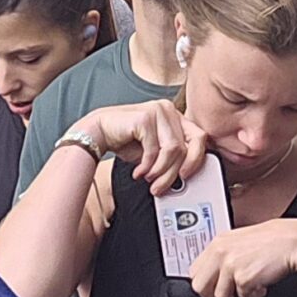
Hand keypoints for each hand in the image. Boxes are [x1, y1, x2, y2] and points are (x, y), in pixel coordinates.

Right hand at [71, 101, 208, 194]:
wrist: (97, 133)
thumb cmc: (124, 141)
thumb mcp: (154, 151)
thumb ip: (171, 157)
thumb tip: (184, 175)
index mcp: (175, 115)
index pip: (199, 137)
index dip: (196, 160)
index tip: (185, 177)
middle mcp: (169, 109)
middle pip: (186, 146)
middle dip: (173, 172)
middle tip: (161, 186)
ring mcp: (158, 111)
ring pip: (173, 150)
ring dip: (160, 171)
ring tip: (148, 178)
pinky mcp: (145, 117)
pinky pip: (154, 150)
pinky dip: (147, 166)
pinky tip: (138, 171)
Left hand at [187, 221, 296, 296]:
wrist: (294, 242)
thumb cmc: (274, 241)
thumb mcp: (241, 242)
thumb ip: (224, 256)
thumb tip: (215, 275)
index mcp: (218, 243)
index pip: (195, 270)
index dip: (204, 285)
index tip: (212, 292)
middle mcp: (220, 253)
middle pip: (199, 286)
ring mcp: (230, 265)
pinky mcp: (243, 278)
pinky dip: (252, 296)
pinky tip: (261, 287)